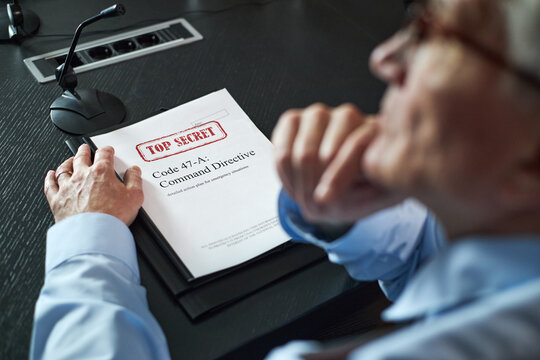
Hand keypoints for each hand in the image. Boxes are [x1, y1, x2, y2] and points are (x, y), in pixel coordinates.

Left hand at [44, 144, 143, 225]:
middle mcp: (82, 176)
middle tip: (86, 149)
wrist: (93, 233)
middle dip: (84, 151)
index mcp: (101, 172)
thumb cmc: (112, 216)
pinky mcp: (57, 200)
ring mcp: (68, 187)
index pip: (104, 154)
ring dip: (67, 162)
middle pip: (81, 157)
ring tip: (70, 160)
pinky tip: (51, 175)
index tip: (108, 151)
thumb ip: (135, 181)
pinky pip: (50, 185)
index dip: (107, 150)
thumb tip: (134, 172)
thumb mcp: (134, 197)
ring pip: (64, 168)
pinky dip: (50, 178)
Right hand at [272, 103, 401, 222]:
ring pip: (302, 154)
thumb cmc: (364, 186)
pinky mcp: (293, 120)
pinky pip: (282, 152)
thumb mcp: (379, 196)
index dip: (337, 176)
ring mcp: (319, 115)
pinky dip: (285, 176)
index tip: (325, 199)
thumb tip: (324, 195)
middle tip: (316, 206)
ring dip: (301, 184)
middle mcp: (349, 116)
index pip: (354, 147)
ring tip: (306, 198)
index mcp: (378, 131)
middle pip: (325, 154)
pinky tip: (295, 185)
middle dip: (317, 187)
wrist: (346, 180)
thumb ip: (365, 195)